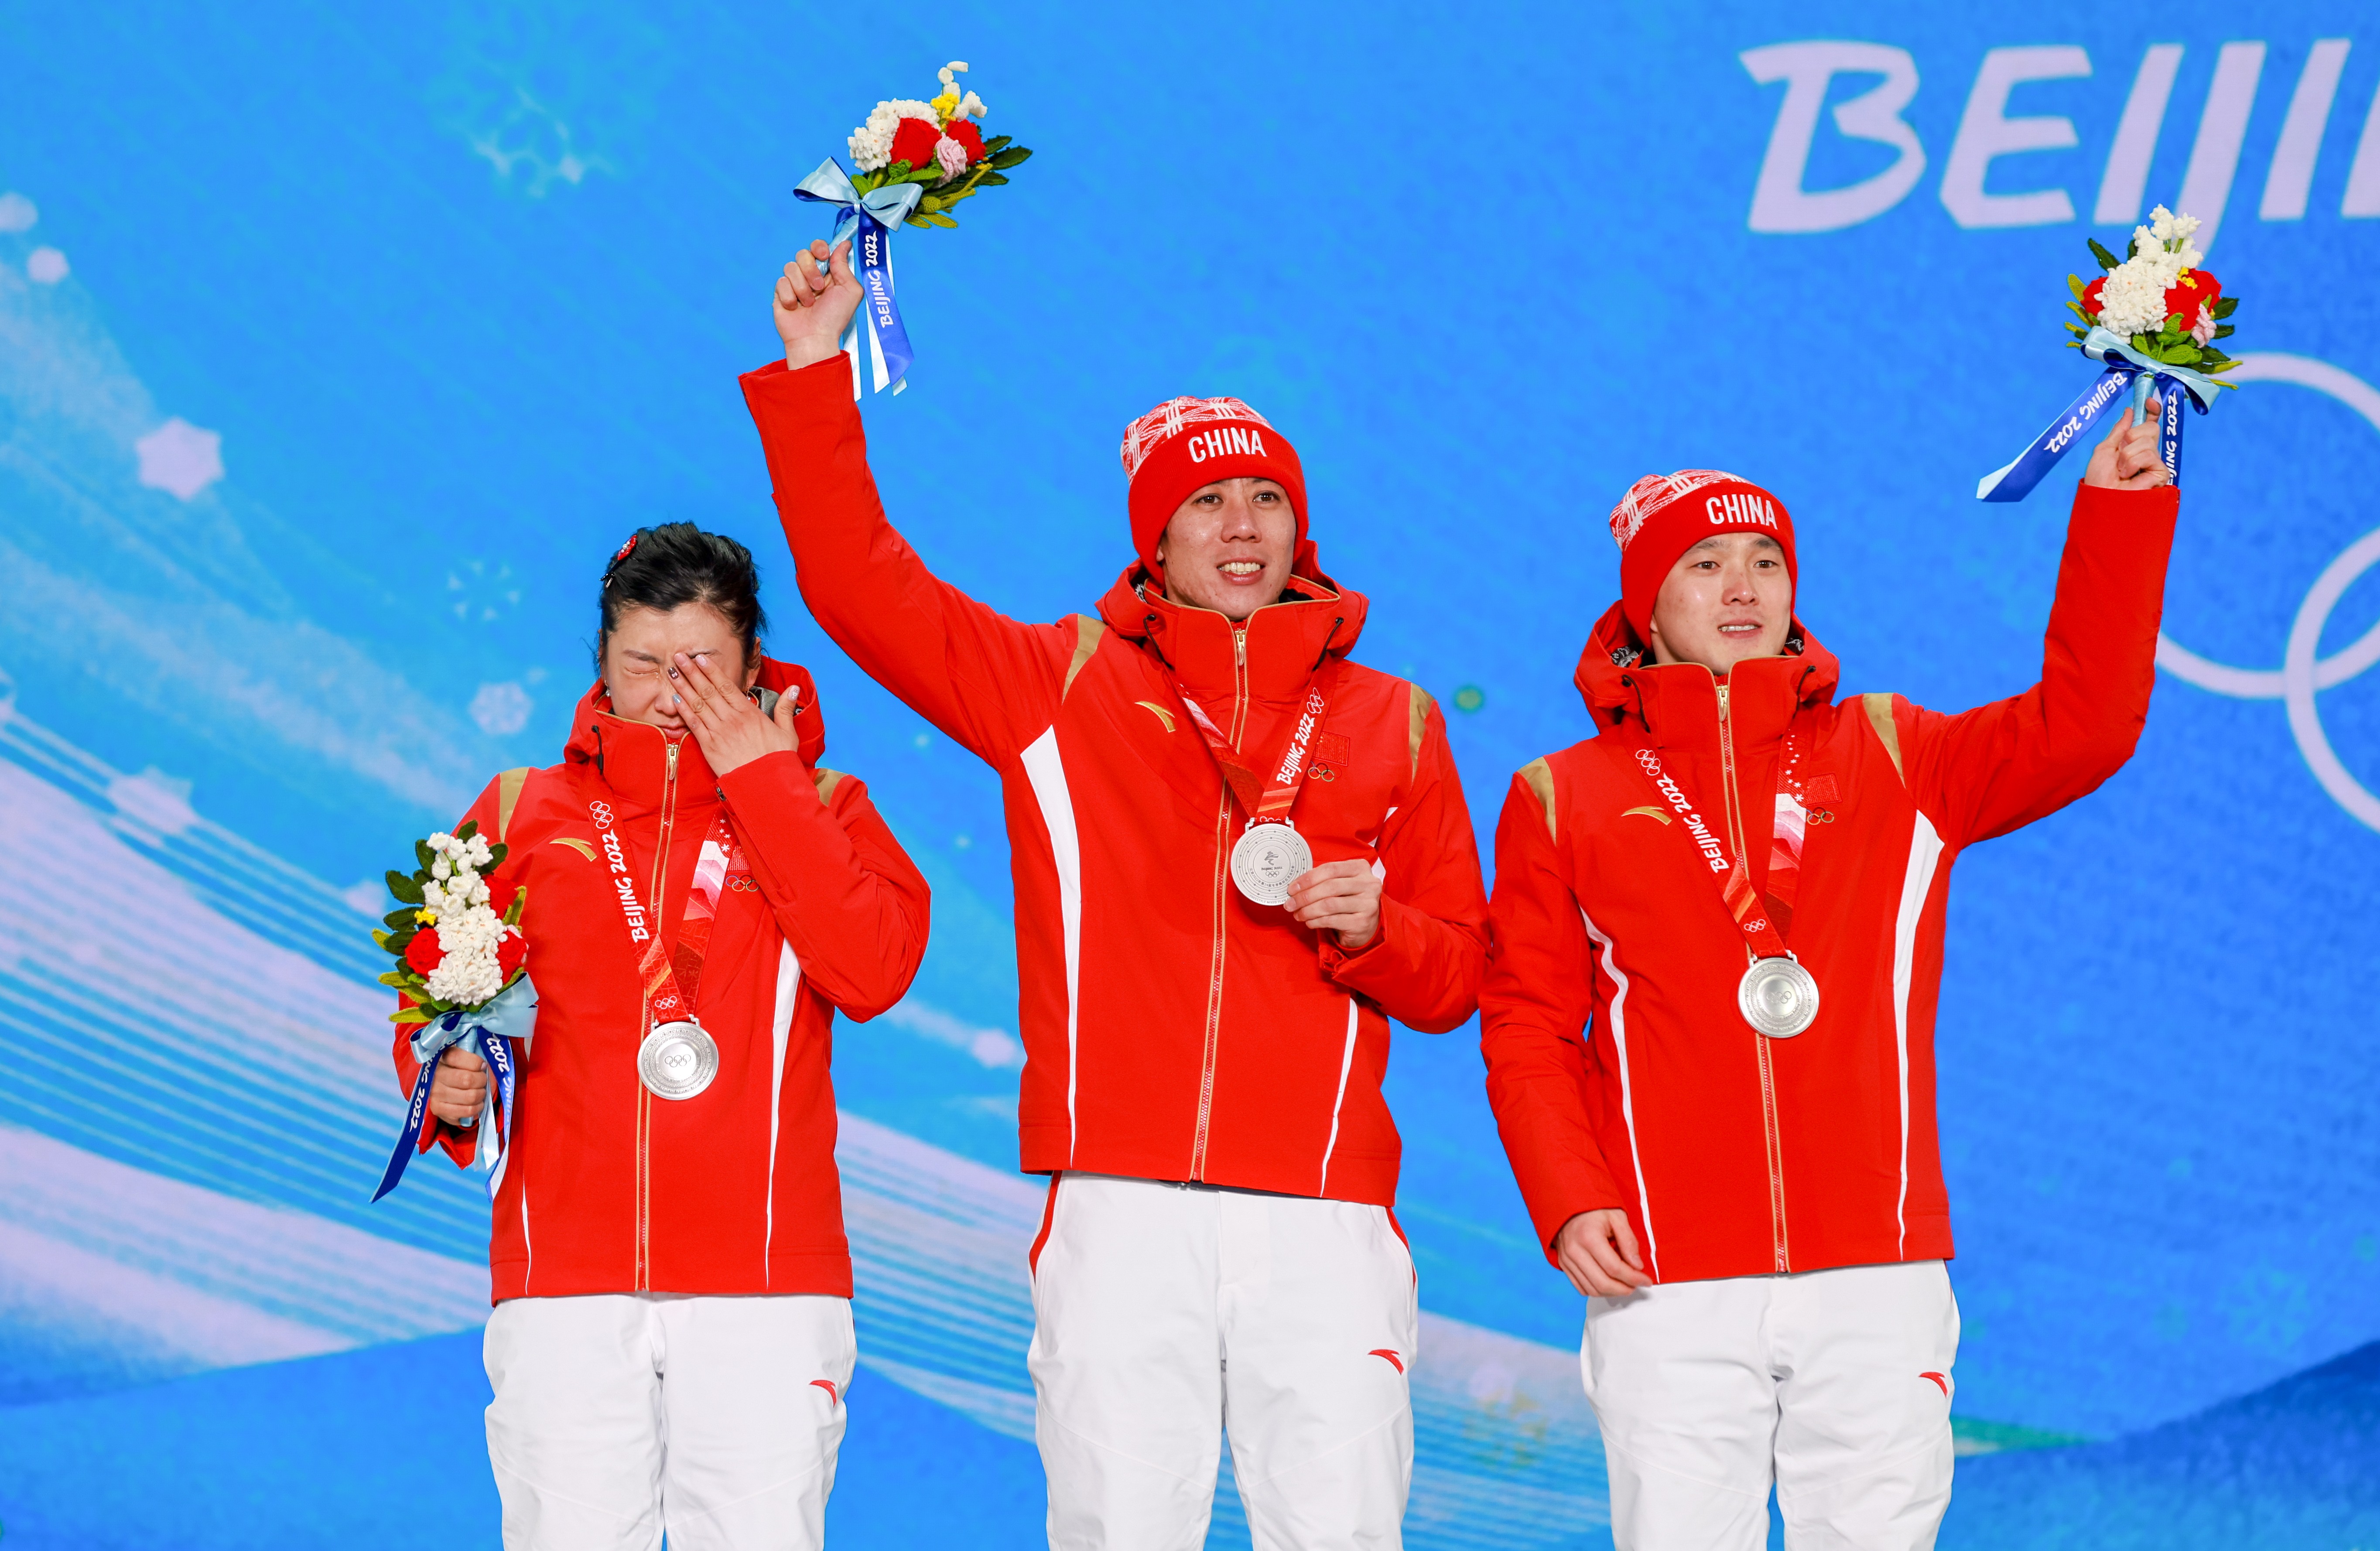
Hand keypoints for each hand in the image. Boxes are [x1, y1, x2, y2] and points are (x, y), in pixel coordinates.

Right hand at [428, 1047, 488, 1127]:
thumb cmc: (458, 1071)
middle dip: (481, 1080)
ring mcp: (435, 1093)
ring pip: (470, 1097)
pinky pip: (467, 1111)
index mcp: (441, 1058)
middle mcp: (435, 1075)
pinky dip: (477, 1108)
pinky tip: (476, 1104)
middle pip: (467, 1079)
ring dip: (481, 1095)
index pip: (457, 1057)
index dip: (475, 1062)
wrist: (442, 1088)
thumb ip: (473, 1060)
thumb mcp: (464, 1060)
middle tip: (482, 1081)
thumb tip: (486, 1067)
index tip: (482, 1066)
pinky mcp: (438, 1109)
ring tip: (480, 1093)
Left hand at [672, 650, 799, 776]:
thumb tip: (793, 689)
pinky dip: (684, 711)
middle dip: (692, 672)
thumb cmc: (777, 760)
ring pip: (698, 704)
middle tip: (678, 657)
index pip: (726, 686)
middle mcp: (731, 719)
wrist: (765, 785)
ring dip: (684, 687)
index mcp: (749, 713)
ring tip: (672, 672)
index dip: (711, 671)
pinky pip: (694, 724)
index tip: (700, 658)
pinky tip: (675, 699)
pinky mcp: (709, 746)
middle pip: (708, 691)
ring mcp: (719, 732)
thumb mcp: (787, 732)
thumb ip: (786, 708)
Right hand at [775, 239, 862, 370]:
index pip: (819, 248)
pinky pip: (780, 282)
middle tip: (819, 287)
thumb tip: (844, 244)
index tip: (823, 255)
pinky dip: (790, 296)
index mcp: (828, 273)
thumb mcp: (850, 290)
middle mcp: (810, 276)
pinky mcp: (781, 292)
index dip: (819, 247)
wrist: (815, 338)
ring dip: (802, 287)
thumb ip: (844, 265)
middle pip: (803, 254)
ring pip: (790, 266)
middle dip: (811, 270)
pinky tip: (796, 308)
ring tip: (809, 303)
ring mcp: (794, 284)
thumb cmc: (834, 318)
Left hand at [1285, 858, 1383, 950]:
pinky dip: (1316, 921)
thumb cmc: (1348, 901)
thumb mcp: (1340, 885)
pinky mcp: (1362, 922)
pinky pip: (1332, 920)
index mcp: (1360, 868)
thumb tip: (1295, 888)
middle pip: (1329, 887)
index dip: (1308, 879)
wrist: (1365, 926)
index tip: (1292, 888)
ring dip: (1308, 911)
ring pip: (1329, 904)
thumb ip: (1322, 881)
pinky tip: (1309, 922)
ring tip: (1298, 915)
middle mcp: (1368, 884)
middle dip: (1305, 896)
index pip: (1330, 869)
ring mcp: (1368, 904)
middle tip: (1290, 904)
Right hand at [1553, 1209, 1650, 1297]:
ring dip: (1612, 1293)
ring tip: (1624, 1285)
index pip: (1614, 1268)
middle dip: (1624, 1289)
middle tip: (1637, 1285)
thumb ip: (1629, 1241)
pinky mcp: (1563, 1265)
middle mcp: (1575, 1251)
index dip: (1633, 1278)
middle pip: (1603, 1283)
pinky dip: (1598, 1291)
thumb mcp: (1617, 1217)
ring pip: (1592, 1290)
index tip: (1645, 1280)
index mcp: (1589, 1237)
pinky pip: (1581, 1288)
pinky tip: (1609, 1284)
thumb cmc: (1593, 1210)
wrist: (1569, 1206)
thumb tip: (1637, 1266)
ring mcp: (1567, 1260)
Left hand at [2082, 393, 2171, 489]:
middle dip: (2131, 437)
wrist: (2102, 497)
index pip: (2150, 423)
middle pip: (2151, 427)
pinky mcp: (2160, 473)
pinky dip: (2134, 463)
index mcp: (2133, 444)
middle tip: (2120, 453)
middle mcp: (2146, 452)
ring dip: (2128, 455)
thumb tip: (2130, 411)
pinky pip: (2150, 455)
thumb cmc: (2099, 479)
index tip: (2148, 401)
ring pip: (2148, 441)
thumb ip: (2119, 430)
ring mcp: (2154, 462)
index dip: (2153, 410)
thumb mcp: (2105, 449)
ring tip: (2121, 471)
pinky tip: (2129, 476)